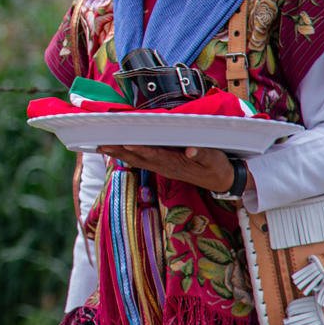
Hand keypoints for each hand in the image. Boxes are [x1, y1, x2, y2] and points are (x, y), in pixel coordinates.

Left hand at [96, 144, 235, 193]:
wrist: (222, 181)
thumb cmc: (218, 167)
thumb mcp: (215, 160)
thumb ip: (203, 154)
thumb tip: (190, 150)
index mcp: (177, 164)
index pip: (155, 155)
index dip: (140, 150)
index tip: (126, 143)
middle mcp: (165, 167)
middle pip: (139, 158)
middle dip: (120, 151)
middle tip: (102, 144)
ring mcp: (163, 167)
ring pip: (137, 160)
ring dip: (119, 153)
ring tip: (102, 147)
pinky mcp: (163, 166)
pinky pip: (141, 160)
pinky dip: (127, 154)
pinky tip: (117, 151)